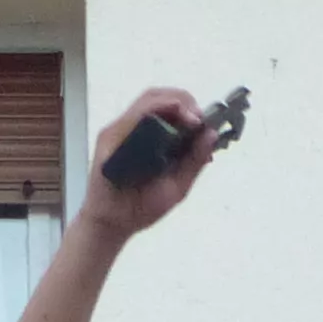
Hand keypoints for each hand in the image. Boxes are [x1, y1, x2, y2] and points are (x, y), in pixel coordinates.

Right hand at [75, 90, 225, 243]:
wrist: (114, 224)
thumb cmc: (142, 206)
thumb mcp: (178, 185)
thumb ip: (194, 161)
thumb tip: (212, 134)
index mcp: (155, 137)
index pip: (173, 109)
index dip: (192, 108)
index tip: (207, 120)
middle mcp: (137, 129)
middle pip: (160, 97)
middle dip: (184, 100)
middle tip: (199, 116)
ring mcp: (122, 130)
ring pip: (147, 99)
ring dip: (172, 102)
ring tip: (191, 116)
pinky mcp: (110, 137)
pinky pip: (132, 116)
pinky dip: (153, 111)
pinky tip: (169, 116)